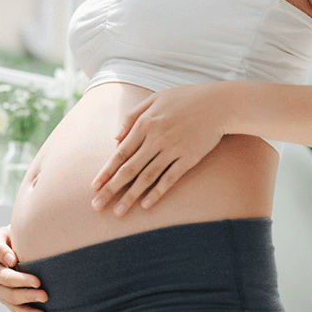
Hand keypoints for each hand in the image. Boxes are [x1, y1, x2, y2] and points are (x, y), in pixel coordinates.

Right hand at [0, 224, 46, 311]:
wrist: (12, 240)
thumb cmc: (12, 233)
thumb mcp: (4, 233)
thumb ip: (2, 245)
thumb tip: (11, 260)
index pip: (3, 272)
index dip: (19, 279)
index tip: (38, 281)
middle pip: (7, 290)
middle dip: (27, 294)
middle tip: (45, 295)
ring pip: (10, 302)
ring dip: (27, 310)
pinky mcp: (5, 296)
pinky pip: (14, 310)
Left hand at [90, 82, 227, 216]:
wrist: (218, 104)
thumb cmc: (185, 99)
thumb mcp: (154, 99)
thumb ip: (132, 116)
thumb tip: (115, 138)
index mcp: (145, 123)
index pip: (120, 153)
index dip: (106, 171)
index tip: (94, 187)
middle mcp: (156, 138)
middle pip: (129, 169)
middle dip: (111, 189)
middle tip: (97, 205)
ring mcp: (173, 149)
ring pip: (147, 177)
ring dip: (131, 196)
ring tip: (118, 212)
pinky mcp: (189, 158)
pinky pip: (169, 178)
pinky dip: (157, 192)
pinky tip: (146, 205)